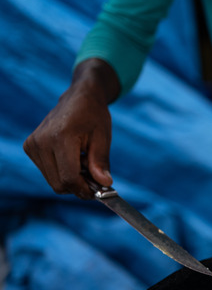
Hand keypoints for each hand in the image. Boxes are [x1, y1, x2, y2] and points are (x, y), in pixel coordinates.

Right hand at [23, 59, 118, 198]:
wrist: (78, 98)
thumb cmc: (93, 116)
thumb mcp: (103, 138)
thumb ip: (100, 162)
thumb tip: (104, 184)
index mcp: (60, 137)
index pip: (69, 178)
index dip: (85, 189)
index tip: (99, 191)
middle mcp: (41, 141)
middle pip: (59, 183)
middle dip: (79, 186)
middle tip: (95, 177)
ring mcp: (32, 144)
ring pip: (53, 181)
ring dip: (71, 179)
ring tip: (83, 162)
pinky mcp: (29, 147)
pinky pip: (48, 173)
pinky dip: (62, 172)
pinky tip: (72, 159)